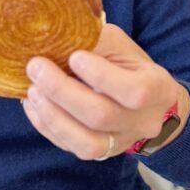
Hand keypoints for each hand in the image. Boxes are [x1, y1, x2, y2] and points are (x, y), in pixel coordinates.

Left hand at [22, 24, 188, 160]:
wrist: (144, 102)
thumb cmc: (127, 66)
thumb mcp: (119, 46)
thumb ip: (95, 42)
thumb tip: (57, 37)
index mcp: (158, 89)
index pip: (134, 91)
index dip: (101, 76)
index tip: (74, 56)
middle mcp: (143, 122)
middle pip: (101, 116)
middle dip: (62, 91)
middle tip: (36, 67)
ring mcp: (121, 142)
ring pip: (87, 143)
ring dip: (52, 115)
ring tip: (32, 90)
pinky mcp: (100, 153)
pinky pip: (71, 147)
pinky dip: (47, 126)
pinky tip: (33, 105)